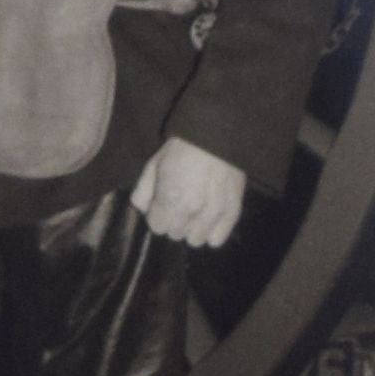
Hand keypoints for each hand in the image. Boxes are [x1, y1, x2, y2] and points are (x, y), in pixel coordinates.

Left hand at [131, 132, 248, 249]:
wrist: (216, 135)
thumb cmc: (182, 147)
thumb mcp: (154, 163)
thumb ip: (143, 190)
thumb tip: (142, 209)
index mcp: (169, 198)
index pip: (157, 227)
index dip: (158, 215)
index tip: (163, 206)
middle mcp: (190, 211)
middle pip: (175, 234)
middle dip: (174, 221)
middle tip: (180, 205)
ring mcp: (213, 214)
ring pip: (195, 240)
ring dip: (192, 228)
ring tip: (196, 212)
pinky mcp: (231, 213)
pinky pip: (217, 240)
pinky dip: (211, 232)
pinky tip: (209, 220)